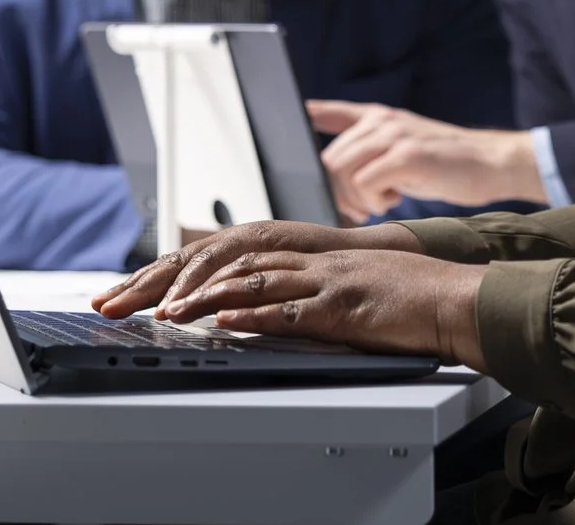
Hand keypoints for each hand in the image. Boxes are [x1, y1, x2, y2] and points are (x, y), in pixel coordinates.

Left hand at [92, 219, 417, 317]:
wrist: (449, 294)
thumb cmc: (399, 296)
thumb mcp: (338, 286)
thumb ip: (296, 291)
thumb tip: (249, 311)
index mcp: (298, 252)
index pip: (221, 256)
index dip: (173, 271)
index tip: (130, 288)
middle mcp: (304, 258)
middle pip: (222, 264)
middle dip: (169, 282)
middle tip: (125, 301)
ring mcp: (322, 279)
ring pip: (250, 282)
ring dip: (203, 299)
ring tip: (167, 314)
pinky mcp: (342, 305)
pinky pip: (290, 309)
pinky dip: (254, 316)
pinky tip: (225, 323)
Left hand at [307, 101, 545, 217]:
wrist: (491, 162)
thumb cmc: (446, 164)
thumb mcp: (405, 148)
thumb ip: (373, 151)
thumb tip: (338, 171)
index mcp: (378, 118)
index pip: (330, 112)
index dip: (307, 116)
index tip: (293, 120)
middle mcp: (381, 121)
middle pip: (330, 159)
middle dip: (338, 192)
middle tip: (360, 209)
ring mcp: (393, 135)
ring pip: (342, 171)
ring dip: (355, 199)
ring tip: (379, 205)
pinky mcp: (406, 155)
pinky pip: (366, 182)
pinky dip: (373, 201)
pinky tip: (394, 201)